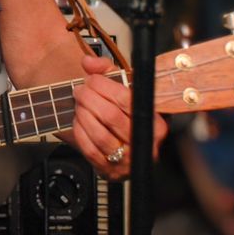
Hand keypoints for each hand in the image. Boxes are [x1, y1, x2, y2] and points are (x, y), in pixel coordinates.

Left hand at [69, 54, 167, 179]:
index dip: (103, 86)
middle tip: (80, 90)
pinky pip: (91, 151)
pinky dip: (80, 133)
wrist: (124, 143)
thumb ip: (106, 70)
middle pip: (110, 116)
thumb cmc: (125, 111)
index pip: (125, 99)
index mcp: (155, 121)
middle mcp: (146, 142)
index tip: (91, 79)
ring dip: (83, 115)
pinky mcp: (112, 171)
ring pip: (100, 135)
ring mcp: (129, 160)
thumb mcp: (122, 86)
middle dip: (89, 99)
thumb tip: (89, 62)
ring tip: (78, 104)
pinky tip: (78, 121)